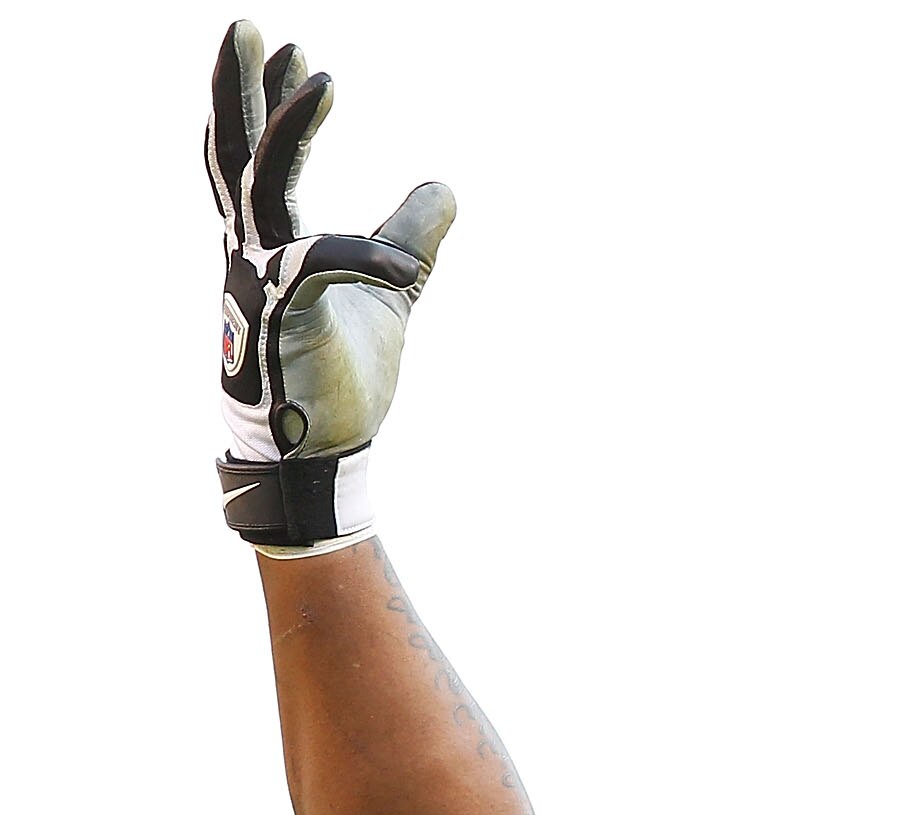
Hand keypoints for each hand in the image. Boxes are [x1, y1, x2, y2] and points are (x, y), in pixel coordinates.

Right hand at [207, 20, 453, 543]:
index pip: (255, 157)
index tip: (291, 51)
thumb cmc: (341, 371)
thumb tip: (445, 185)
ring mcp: (263, 282)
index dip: (267, 103)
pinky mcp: (289, 319)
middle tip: (250, 25)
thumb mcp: (391, 290)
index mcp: (269, 243)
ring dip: (288, 129)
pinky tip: (404, 262)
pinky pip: (317, 268)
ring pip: (261, 186)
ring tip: (322, 77)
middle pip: (235, 153)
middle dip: (239, 88)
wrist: (322, 446)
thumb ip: (410, 235)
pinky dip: (363, 254)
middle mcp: (252, 252)